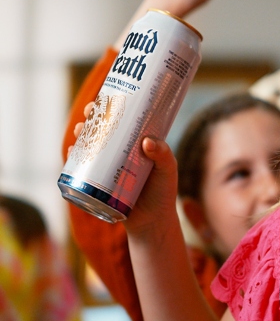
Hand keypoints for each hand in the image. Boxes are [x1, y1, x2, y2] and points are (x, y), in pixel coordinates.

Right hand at [70, 107, 178, 233]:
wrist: (152, 223)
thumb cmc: (164, 193)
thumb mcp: (167, 171)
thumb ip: (163, 156)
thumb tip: (147, 141)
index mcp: (138, 145)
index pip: (125, 120)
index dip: (114, 107)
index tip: (107, 96)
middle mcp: (121, 153)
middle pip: (104, 130)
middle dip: (94, 118)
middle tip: (90, 112)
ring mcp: (108, 167)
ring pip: (91, 146)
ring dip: (81, 135)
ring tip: (80, 130)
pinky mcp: (97, 183)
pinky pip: (82, 168)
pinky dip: (73, 159)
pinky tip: (71, 152)